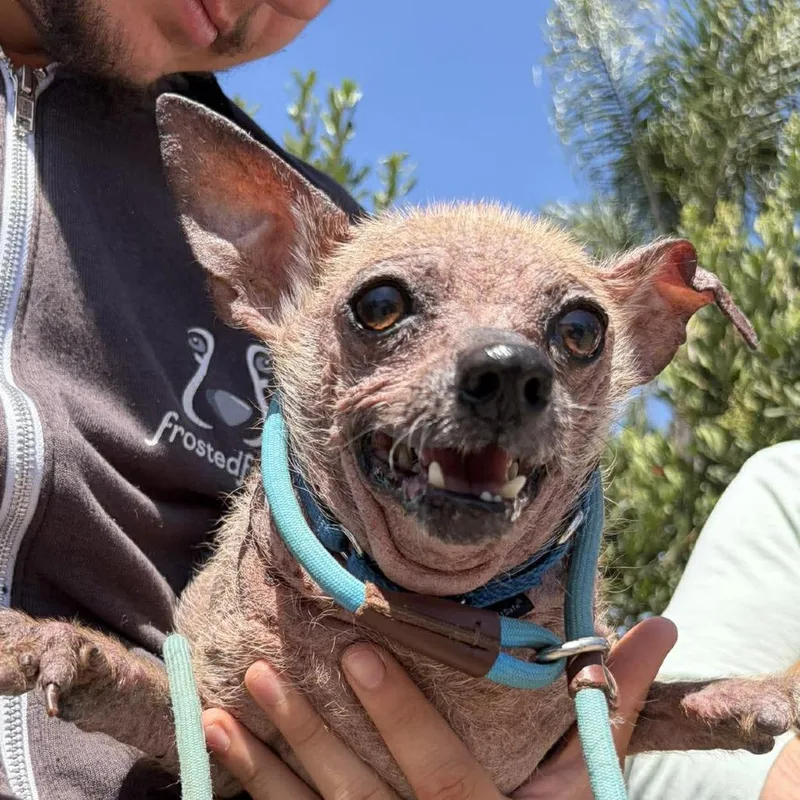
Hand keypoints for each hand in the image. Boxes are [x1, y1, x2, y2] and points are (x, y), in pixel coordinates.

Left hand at [202, 617, 676, 799]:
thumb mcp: (589, 790)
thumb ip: (612, 711)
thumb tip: (659, 627)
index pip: (440, 773)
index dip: (400, 714)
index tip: (355, 646)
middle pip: (359, 797)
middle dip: (308, 736)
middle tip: (258, 672)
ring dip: (263, 770)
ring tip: (217, 715)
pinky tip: (219, 760)